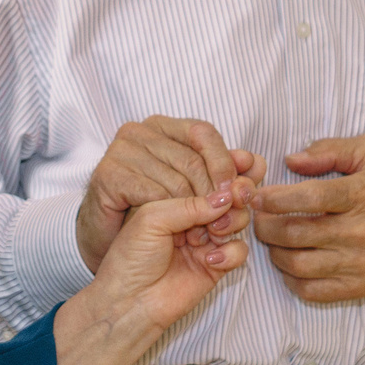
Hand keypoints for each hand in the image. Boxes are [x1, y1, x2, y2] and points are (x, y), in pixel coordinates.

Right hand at [76, 117, 258, 270]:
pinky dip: (170, 215)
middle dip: (214, 193)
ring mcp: (119, 150)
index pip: (203, 132)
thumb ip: (227, 173)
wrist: (113, 239)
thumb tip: (257, 162)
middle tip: (225, 219)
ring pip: (174, 180)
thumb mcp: (196, 186)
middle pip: (191, 158)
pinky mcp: (107, 174)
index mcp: (162, 125)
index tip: (237, 191)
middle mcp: (138, 130)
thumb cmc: (155, 208)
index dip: (224, 162)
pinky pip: (151, 194)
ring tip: (203, 231)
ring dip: (194, 211)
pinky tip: (177, 231)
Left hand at [88, 183, 255, 341]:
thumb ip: (189, 204)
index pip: (207, 177)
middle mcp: (193, 218)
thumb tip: (226, 195)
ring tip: (213, 232)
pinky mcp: (217, 266)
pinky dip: (231, 253)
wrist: (128, 301)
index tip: (239, 163)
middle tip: (236, 196)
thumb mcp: (152, 218)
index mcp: (175, 199)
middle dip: (236, 193)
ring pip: (239, 220)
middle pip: (230, 196)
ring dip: (233, 221)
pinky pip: (239, 251)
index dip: (225, 170)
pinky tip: (209, 260)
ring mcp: (207, 241)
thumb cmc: (130, 258)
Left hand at [252, 136, 364, 302]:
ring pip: (297, 264)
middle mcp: (361, 232)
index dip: (276, 199)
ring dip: (274, 252)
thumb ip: (329, 149)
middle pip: (296, 233)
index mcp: (362, 195)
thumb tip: (291, 161)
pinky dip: (290, 278)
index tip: (257, 197)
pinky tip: (288, 262)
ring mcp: (359, 264)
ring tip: (271, 239)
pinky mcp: (356, 288)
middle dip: (265, 226)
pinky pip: (310, 290)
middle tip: (257, 218)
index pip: (310, 197)